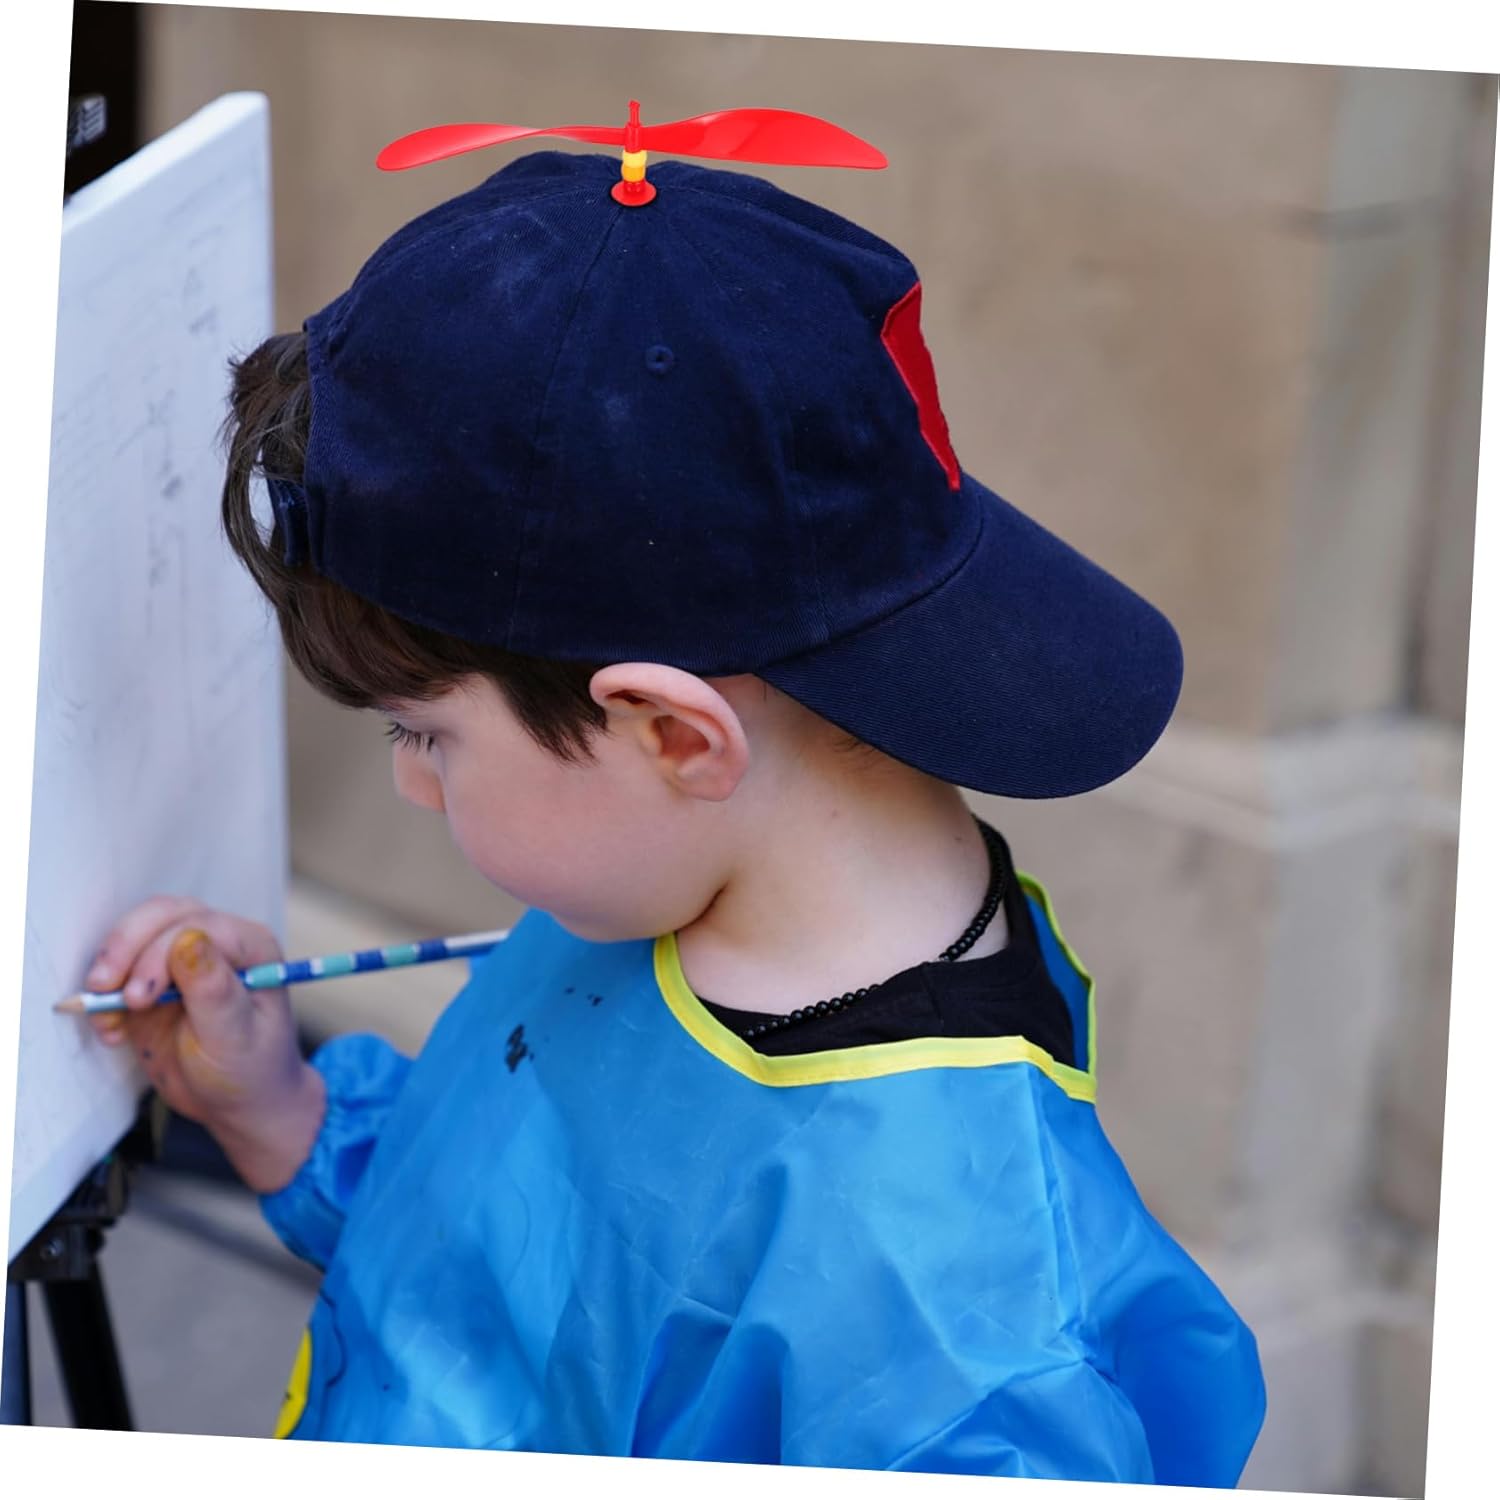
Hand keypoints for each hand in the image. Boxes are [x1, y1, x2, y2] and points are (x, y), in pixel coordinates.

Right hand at [85, 895, 324, 1192]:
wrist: (239, 1103)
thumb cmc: (250, 1070)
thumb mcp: (233, 1037)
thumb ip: (213, 990)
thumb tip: (189, 939)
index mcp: (251, 947)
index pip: (198, 926)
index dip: (160, 954)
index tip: (138, 998)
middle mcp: (219, 943)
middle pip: (162, 917)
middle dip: (125, 949)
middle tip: (103, 990)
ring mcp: (184, 958)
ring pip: (136, 936)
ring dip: (111, 971)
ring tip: (107, 1017)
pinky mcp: (155, 982)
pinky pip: (120, 972)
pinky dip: (105, 998)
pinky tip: (113, 1032)